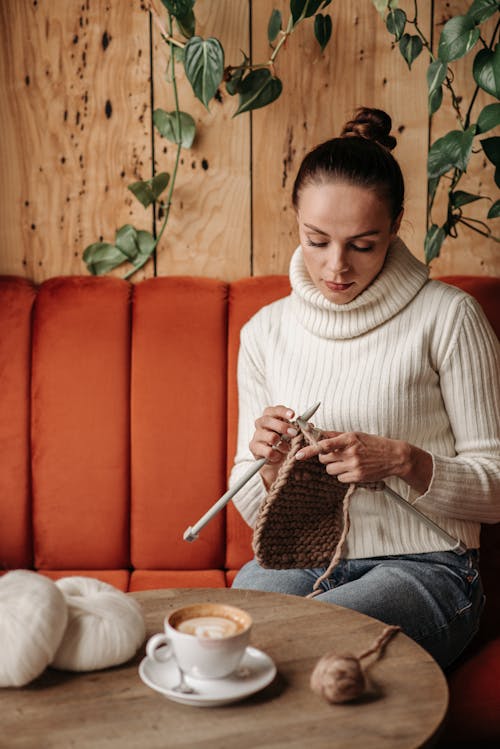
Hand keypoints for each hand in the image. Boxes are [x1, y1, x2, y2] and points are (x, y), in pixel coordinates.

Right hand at [250, 405, 298, 488]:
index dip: (283, 411)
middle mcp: (261, 424)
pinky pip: (266, 450)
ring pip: (269, 436)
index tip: (293, 415)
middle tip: (294, 433)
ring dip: (281, 444)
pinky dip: (275, 454)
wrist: (275, 462)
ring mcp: (256, 435)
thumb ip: (300, 429)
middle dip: (282, 427)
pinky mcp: (254, 448)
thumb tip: (309, 425)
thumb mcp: (293, 435)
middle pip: (267, 420)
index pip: (274, 410)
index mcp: (270, 417)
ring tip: (287, 449)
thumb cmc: (285, 443)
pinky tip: (278, 456)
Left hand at [295, 430, 431, 492]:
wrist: (394, 457)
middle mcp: (351, 453)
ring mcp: (354, 466)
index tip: (299, 454)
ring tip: (347, 461)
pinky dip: (343, 474)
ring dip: (334, 466)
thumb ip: (336, 436)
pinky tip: (353, 469)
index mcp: (349, 439)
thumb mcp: (355, 435)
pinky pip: (340, 478)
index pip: (324, 445)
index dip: (310, 450)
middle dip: (326, 457)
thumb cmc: (374, 444)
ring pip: (330, 470)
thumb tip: (318, 433)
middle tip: (335, 454)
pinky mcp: (357, 477)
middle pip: (324, 459)